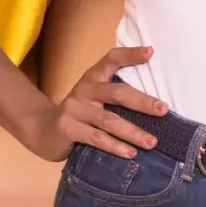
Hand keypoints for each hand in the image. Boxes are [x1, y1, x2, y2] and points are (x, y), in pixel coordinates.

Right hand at [43, 44, 168, 161]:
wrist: (42, 130)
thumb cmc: (79, 114)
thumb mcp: (94, 98)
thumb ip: (115, 96)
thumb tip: (155, 106)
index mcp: (93, 77)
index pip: (112, 59)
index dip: (131, 54)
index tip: (151, 52)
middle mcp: (84, 89)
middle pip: (117, 92)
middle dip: (142, 102)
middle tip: (163, 110)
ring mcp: (74, 108)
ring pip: (109, 120)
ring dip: (133, 132)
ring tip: (151, 142)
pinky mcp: (67, 128)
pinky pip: (96, 138)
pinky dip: (115, 146)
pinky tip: (130, 153)